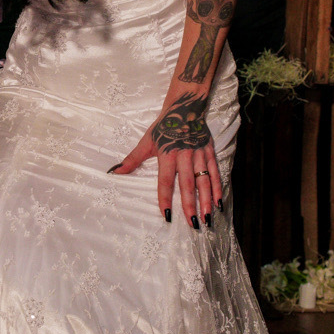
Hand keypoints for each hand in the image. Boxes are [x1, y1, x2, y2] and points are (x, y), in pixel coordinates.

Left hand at [108, 91, 222, 228]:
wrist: (185, 108)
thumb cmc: (163, 127)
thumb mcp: (146, 142)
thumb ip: (132, 159)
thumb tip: (115, 172)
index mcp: (167, 154)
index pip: (165, 181)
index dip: (165, 198)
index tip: (167, 215)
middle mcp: (184, 156)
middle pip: (187, 184)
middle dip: (190, 205)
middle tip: (193, 224)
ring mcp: (199, 154)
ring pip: (203, 180)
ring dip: (206, 200)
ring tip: (207, 218)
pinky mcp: (210, 152)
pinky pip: (215, 172)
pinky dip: (217, 188)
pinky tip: (218, 203)